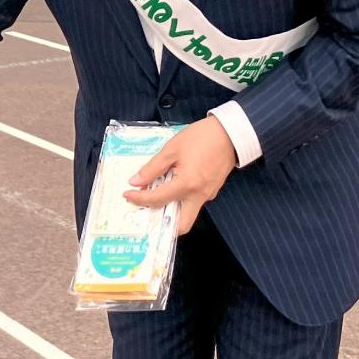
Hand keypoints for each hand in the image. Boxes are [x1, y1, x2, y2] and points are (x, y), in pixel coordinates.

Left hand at [125, 118, 238, 234]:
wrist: (230, 133)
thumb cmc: (202, 137)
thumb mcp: (172, 149)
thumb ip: (152, 167)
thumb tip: (136, 181)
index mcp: (187, 184)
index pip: (157, 200)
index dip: (139, 198)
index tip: (128, 194)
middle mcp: (199, 196)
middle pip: (181, 225)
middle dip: (162, 224)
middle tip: (145, 210)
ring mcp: (208, 195)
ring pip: (187, 214)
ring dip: (170, 211)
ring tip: (155, 196)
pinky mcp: (212, 190)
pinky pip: (194, 202)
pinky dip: (180, 200)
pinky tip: (171, 186)